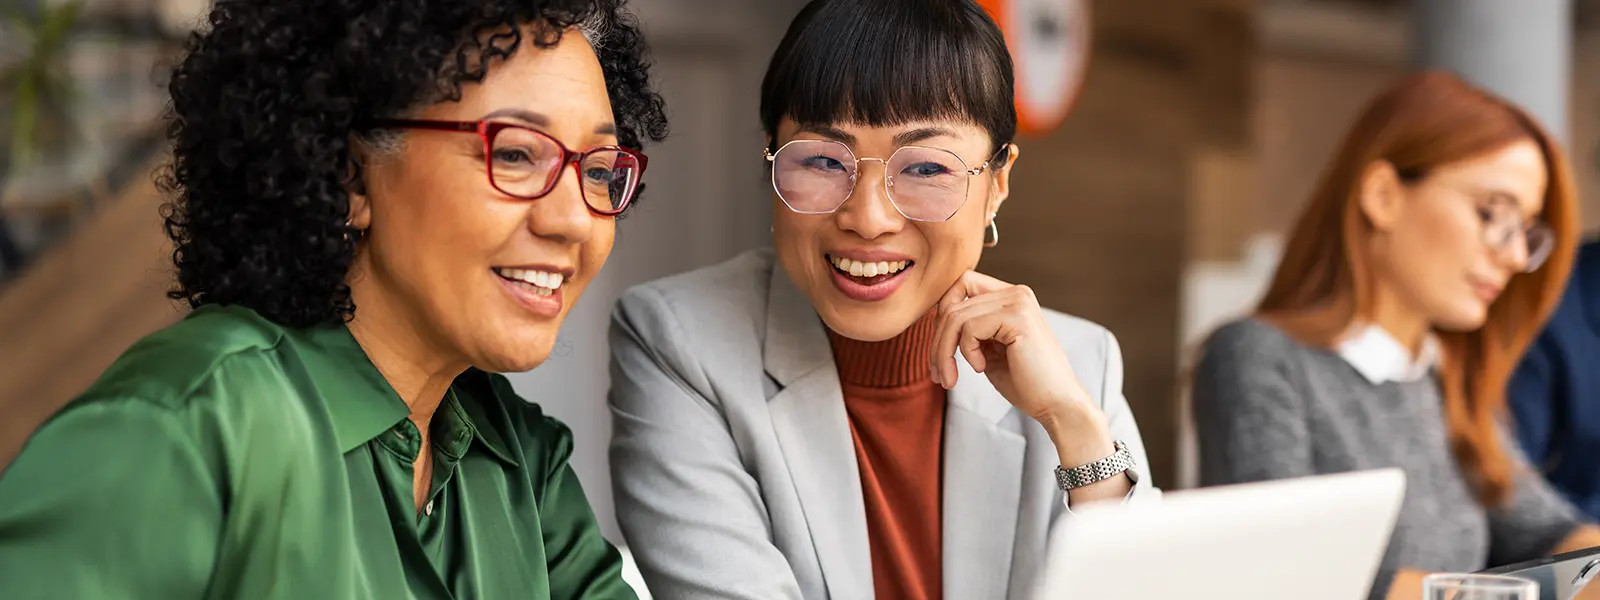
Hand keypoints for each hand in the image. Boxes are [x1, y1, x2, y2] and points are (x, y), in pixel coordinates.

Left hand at [928, 271, 1113, 466]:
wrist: (1057, 404)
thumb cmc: (1025, 382)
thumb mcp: (989, 349)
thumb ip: (970, 329)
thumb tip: (936, 318)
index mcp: (1011, 297)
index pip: (962, 284)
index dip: (943, 313)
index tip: (940, 348)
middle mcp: (1016, 292)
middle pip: (953, 303)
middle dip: (937, 341)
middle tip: (938, 373)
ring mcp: (1018, 302)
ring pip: (955, 316)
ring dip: (944, 352)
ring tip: (949, 378)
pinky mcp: (1018, 317)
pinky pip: (969, 328)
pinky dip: (966, 352)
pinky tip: (981, 368)